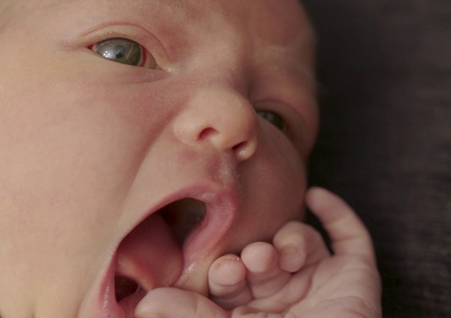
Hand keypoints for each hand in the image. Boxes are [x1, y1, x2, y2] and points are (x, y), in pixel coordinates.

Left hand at [135, 188, 381, 316]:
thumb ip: (192, 316)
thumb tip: (146, 303)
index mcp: (253, 312)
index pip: (233, 278)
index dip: (226, 269)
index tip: (223, 269)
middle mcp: (284, 295)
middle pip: (263, 256)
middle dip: (255, 255)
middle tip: (251, 261)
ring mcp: (320, 284)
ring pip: (299, 242)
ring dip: (289, 241)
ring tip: (279, 257)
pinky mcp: (357, 277)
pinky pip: (351, 239)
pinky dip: (336, 214)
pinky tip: (317, 196)